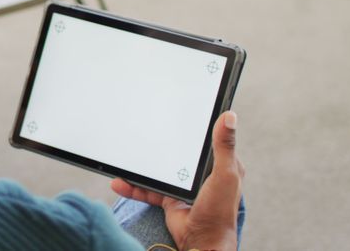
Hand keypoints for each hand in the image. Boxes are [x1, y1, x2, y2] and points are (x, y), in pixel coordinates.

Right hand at [111, 111, 243, 250]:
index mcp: (219, 164)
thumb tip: (229, 116)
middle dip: (159, 144)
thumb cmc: (219, 211)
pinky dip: (133, 187)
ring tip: (125, 163)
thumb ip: (223, 147)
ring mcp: (183, 185)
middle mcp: (201, 174)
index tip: (177, 111)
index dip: (193, 126)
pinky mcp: (169, 198)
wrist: (201, 241)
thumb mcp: (225, 174)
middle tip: (144, 130)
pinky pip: (148, 189)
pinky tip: (120, 183)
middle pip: (177, 152)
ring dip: (141, 168)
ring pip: (158, 170)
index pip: (206, 139)